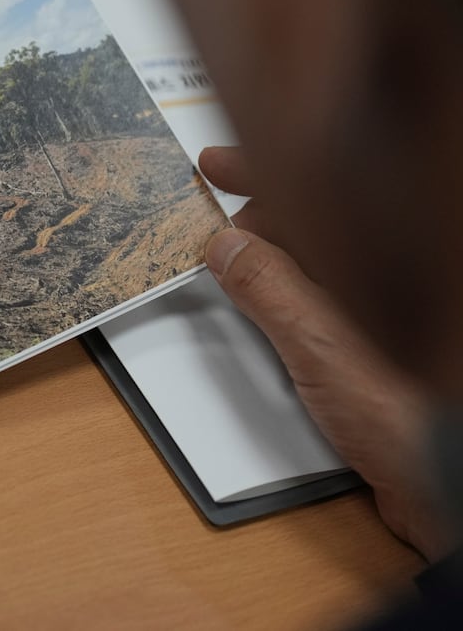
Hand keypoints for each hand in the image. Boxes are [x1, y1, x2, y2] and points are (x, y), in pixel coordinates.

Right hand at [200, 145, 452, 560]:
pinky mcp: (383, 353)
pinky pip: (324, 305)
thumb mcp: (322, 346)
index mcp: (391, 259)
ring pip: (318, 267)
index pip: (322, 189)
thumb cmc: (416, 420)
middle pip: (320, 224)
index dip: (263, 170)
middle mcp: (395, 280)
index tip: (216, 165)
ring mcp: (389, 318)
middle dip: (263, 220)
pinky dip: (290, 299)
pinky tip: (270, 314)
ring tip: (234, 272)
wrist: (448, 489)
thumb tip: (229, 248)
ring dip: (273, 264)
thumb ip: (269, 288)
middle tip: (219, 233)